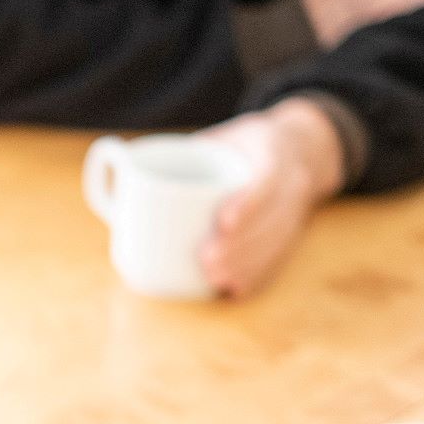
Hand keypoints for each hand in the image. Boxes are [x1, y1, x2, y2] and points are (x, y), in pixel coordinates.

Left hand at [197, 97, 346, 297]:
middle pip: (272, 220)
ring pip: (276, 243)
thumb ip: (186, 149)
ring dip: (246, 265)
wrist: (300, 150)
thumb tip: (123, 163)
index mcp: (274, 152)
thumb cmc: (246, 144)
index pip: (267, 179)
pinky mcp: (294, 233)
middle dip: (240, 245)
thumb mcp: (224, 133)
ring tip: (215, 278)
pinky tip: (235, 290)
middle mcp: (293, 182)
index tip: (223, 222)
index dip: (247, 203)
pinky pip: (280, 259)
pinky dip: (257, 276)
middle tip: (207, 261)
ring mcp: (297, 211)